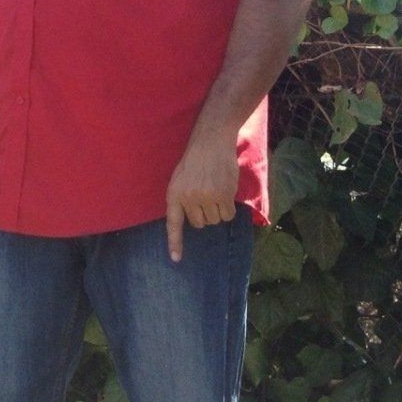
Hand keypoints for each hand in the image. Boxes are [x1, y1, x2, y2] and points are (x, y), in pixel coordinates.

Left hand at [164, 131, 239, 261]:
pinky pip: (227, 215)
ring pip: (215, 220)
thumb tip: (196, 221)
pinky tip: (225, 193)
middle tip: (206, 196)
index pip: (173, 224)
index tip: (176, 259)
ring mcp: (206, 197)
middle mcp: (188, 198)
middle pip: (199, 224)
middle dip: (204, 214)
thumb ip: (183, 199)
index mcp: (174, 195)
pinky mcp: (223, 195)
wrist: (210, 142)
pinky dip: (228, 209)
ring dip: (217, 211)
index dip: (175, 243)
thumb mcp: (179, 179)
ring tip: (215, 191)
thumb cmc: (195, 162)